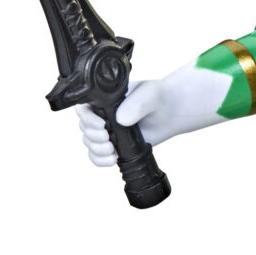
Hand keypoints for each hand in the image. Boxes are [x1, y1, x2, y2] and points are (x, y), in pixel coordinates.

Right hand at [75, 62, 229, 165]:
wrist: (172, 112)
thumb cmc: (159, 97)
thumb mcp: (150, 93)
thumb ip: (136, 104)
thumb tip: (121, 120)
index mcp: (104, 99)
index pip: (83, 108)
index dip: (87, 118)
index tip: (102, 124)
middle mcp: (102, 114)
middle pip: (84, 128)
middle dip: (93, 136)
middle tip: (108, 137)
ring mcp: (108, 130)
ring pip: (89, 143)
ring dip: (96, 150)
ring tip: (112, 150)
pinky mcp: (116, 144)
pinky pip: (98, 156)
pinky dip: (100, 160)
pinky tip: (112, 159)